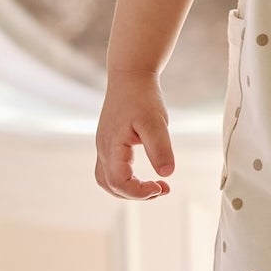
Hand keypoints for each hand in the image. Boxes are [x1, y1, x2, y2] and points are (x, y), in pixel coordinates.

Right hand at [95, 73, 174, 200]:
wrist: (130, 76)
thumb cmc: (142, 97)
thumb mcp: (156, 123)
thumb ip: (160, 149)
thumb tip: (167, 174)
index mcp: (112, 147)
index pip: (119, 183)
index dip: (140, 191)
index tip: (162, 185)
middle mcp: (103, 149)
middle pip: (112, 186)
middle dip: (137, 194)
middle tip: (162, 188)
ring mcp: (104, 146)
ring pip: (107, 181)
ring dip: (128, 189)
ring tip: (153, 186)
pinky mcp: (108, 143)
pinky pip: (110, 170)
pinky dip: (125, 179)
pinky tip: (142, 174)